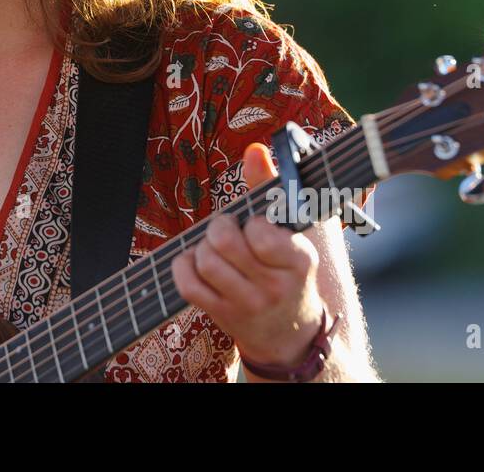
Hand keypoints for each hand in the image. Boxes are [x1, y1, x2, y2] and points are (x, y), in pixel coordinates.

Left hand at [170, 142, 325, 367]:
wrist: (289, 333)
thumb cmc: (286, 271)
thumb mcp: (290, 233)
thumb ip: (270, 188)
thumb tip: (255, 150)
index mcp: (299, 260)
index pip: (262, 235)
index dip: (251, 224)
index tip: (255, 226)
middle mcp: (275, 286)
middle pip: (225, 243)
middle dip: (219, 228)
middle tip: (227, 231)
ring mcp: (247, 305)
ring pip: (205, 262)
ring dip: (202, 248)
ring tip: (215, 250)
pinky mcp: (223, 316)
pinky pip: (188, 285)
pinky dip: (184, 267)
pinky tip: (195, 263)